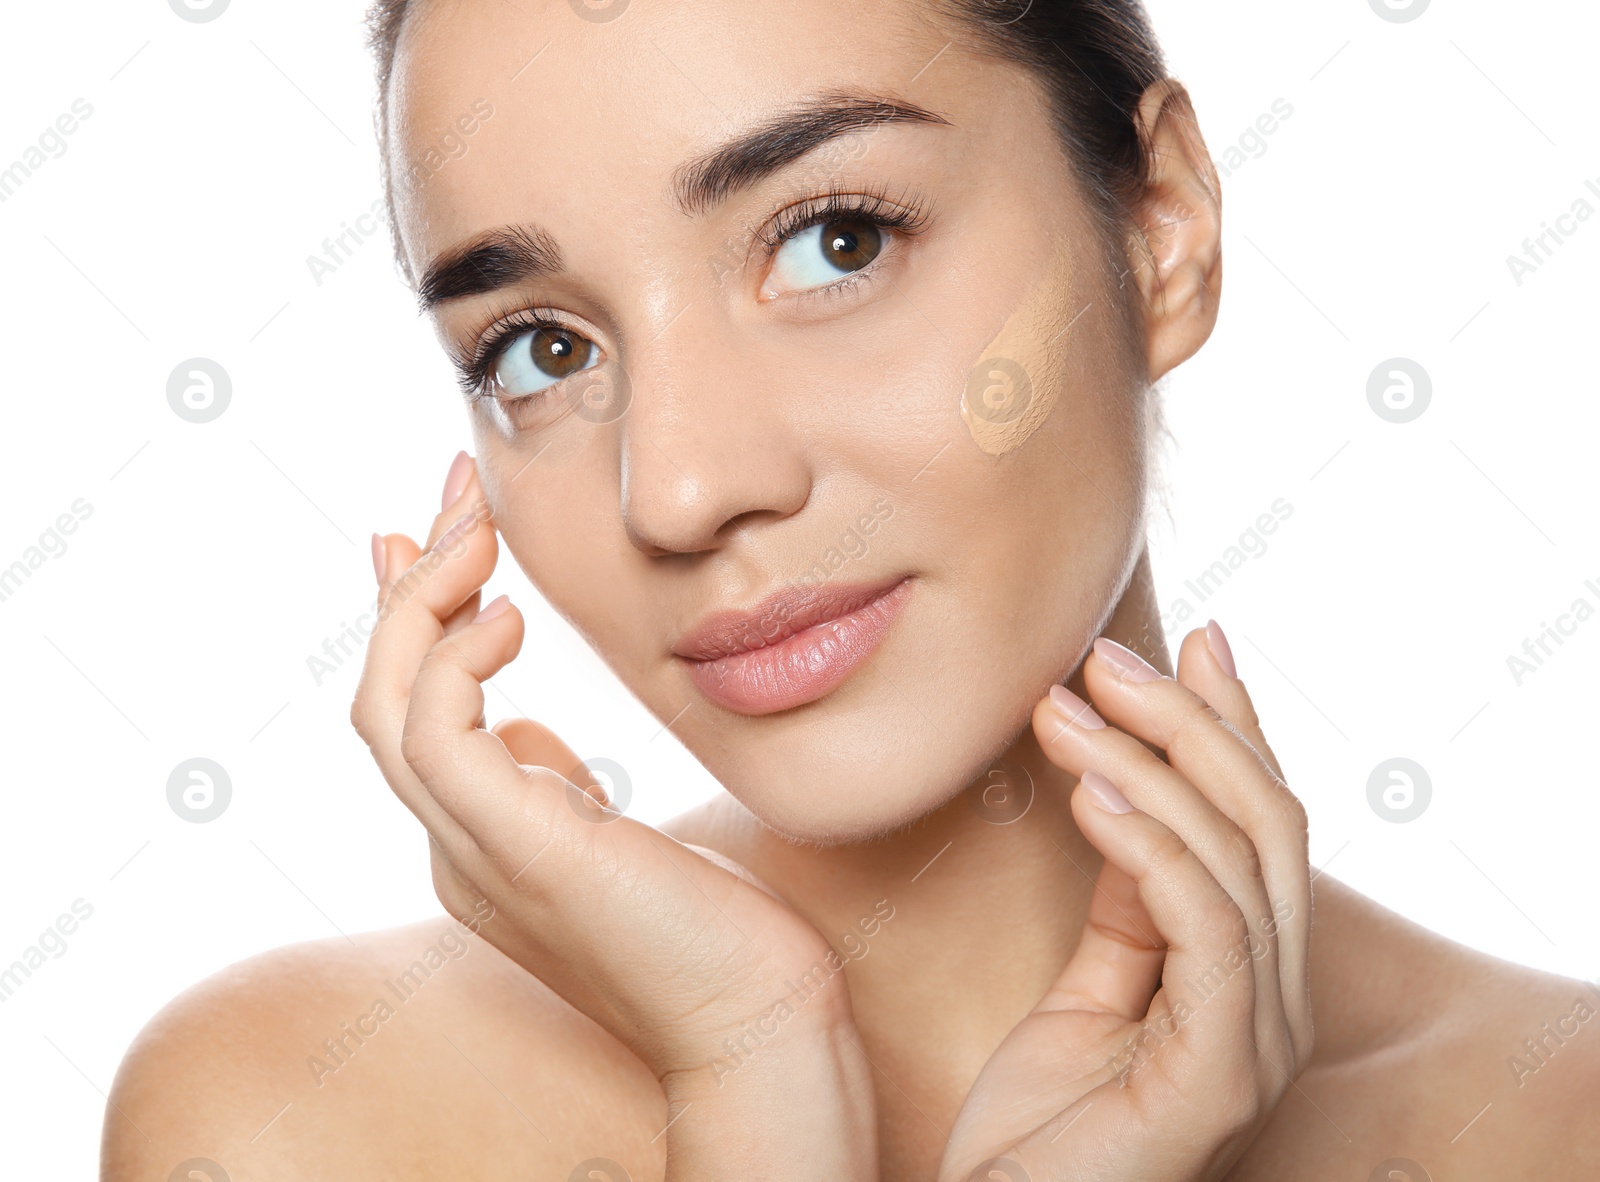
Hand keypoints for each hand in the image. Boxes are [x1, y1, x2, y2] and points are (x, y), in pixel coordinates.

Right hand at [350, 455, 877, 1178]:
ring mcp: (476, 857)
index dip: (415, 618)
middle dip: (411, 584)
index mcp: (479, 842)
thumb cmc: (711, 926)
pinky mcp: (520, 851)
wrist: (758, 1023)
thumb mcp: (616, 834)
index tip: (446, 536)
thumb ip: (553, 782)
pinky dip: (455, 662)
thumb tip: (520, 720)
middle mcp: (458, 849)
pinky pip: (439, 736)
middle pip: (384, 696)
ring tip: (474, 533)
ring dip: (421, 603)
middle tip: (453, 494)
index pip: (411, 713)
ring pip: (389, 708)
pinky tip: (510, 619)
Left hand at [938, 624, 1312, 1181]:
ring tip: (1064, 710)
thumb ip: (1128, 904)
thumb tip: (1130, 786)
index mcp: (1253, 983)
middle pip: (1269, 826)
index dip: (1236, 727)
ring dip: (1153, 766)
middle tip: (1104, 659)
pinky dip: (1154, 847)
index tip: (1192, 640)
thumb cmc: (1037, 1134)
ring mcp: (1259, 1047)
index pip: (1265, 827)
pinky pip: (1207, 931)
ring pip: (1243, 863)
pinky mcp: (1219, 1081)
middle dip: (1192, 724)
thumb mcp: (1088, 991)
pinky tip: (1094, 791)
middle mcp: (1277, 1009)